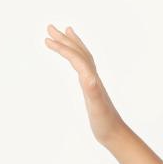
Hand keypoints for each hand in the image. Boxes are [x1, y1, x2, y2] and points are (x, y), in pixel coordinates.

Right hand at [43, 24, 123, 146]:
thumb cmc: (105, 123)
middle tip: (50, 27)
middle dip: (64, 40)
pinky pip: (83, 69)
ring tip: (65, 33)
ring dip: (72, 45)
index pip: (76, 58)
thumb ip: (93, 91)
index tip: (46, 40)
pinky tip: (74, 61)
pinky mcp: (92, 90)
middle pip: (79, 53)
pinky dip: (77, 60)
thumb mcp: (97, 107)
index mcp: (92, 79)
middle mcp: (93, 78)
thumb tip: (88, 76)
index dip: (62, 48)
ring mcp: (93, 83)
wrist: (116, 135)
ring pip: (83, 58)